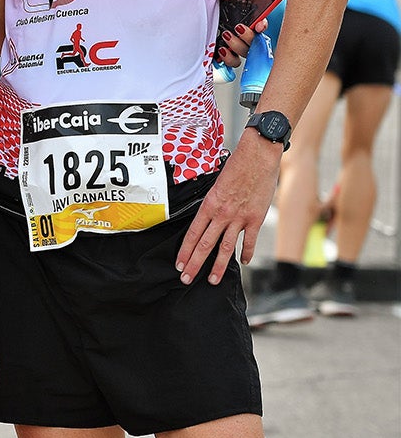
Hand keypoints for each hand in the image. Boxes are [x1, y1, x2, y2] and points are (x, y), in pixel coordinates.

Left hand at [175, 134, 278, 283]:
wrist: (257, 157)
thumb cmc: (235, 167)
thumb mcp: (215, 184)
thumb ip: (212, 203)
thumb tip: (207, 217)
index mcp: (208, 205)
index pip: (192, 234)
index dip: (184, 251)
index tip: (179, 265)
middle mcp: (222, 214)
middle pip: (205, 245)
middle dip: (195, 264)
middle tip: (187, 279)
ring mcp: (239, 218)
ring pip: (226, 248)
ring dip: (219, 266)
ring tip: (213, 280)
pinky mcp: (255, 218)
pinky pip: (249, 240)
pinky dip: (246, 253)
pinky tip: (244, 262)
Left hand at [213, 0, 265, 66]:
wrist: (194, 21)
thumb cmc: (210, 11)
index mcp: (245, 22)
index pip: (260, 25)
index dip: (262, 25)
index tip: (259, 23)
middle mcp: (242, 37)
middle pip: (255, 41)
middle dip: (249, 36)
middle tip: (238, 28)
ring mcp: (234, 48)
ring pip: (245, 53)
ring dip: (237, 46)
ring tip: (226, 36)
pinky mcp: (223, 56)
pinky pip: (232, 62)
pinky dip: (228, 58)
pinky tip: (221, 50)